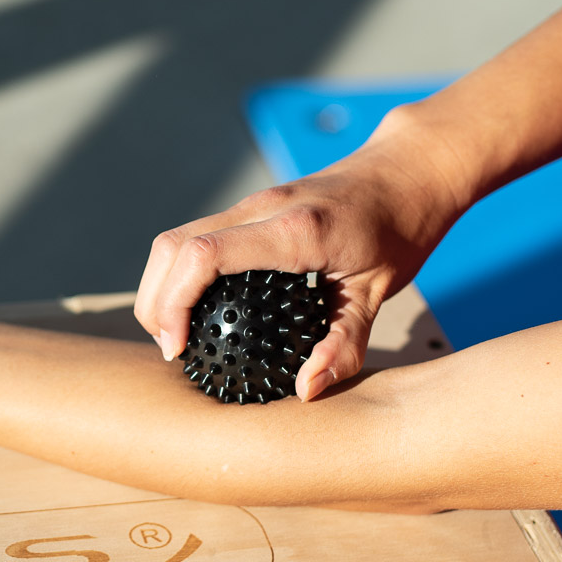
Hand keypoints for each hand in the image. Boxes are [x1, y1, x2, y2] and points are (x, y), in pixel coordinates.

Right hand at [134, 111, 465, 399]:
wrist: (408, 171)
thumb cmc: (399, 230)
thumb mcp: (379, 294)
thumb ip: (343, 345)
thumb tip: (307, 391)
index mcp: (292, 230)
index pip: (203, 255)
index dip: (174, 303)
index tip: (176, 347)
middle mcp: (261, 209)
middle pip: (172, 247)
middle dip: (154, 302)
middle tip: (170, 350)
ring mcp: (250, 204)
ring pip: (175, 239)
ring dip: (160, 286)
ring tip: (173, 334)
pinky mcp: (249, 208)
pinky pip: (195, 237)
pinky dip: (179, 273)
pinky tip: (195, 308)